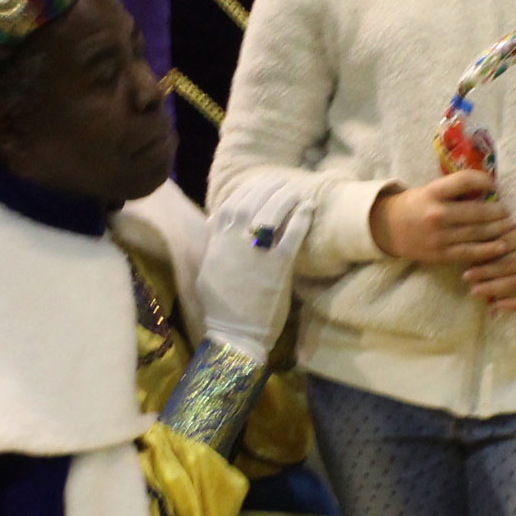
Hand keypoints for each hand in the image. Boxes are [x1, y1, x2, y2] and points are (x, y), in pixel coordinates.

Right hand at [194, 173, 314, 361]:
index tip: (259, 184)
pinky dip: (301, 219)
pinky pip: (292, 235)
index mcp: (217, 243)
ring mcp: (257, 253)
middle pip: (252, 202)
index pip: (230, 205)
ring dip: (285, 198)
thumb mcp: (208, 270)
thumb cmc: (221, 305)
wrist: (236, 333)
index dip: (246, 191)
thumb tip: (214, 223)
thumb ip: (213, 245)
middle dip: (268, 188)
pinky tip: (307, 209)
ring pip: (272, 213)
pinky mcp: (278, 267)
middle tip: (282, 182)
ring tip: (296, 192)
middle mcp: (234, 242)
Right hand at [371, 169, 509, 264]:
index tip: (495, 186)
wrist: (388, 229)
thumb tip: (487, 188)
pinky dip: (489, 250)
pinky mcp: (441, 255)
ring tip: (510, 225)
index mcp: (433, 193)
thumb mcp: (429, 190)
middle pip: (478, 211)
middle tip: (508, 211)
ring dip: (499, 229)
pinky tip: (502, 245)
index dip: (485, 181)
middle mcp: (437, 214)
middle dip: (499, 211)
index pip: (465, 181)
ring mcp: (439, 237)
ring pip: (478, 232)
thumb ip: (454, 190)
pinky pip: (471, 252)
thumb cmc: (415, 206)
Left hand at [463, 222, 515, 312]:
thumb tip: (480, 250)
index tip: (469, 258)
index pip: (508, 243)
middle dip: (486, 272)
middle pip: (511, 264)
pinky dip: (511, 304)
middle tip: (466, 277)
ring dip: (493, 289)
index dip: (487, 252)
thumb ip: (511, 238)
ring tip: (475, 291)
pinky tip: (495, 305)